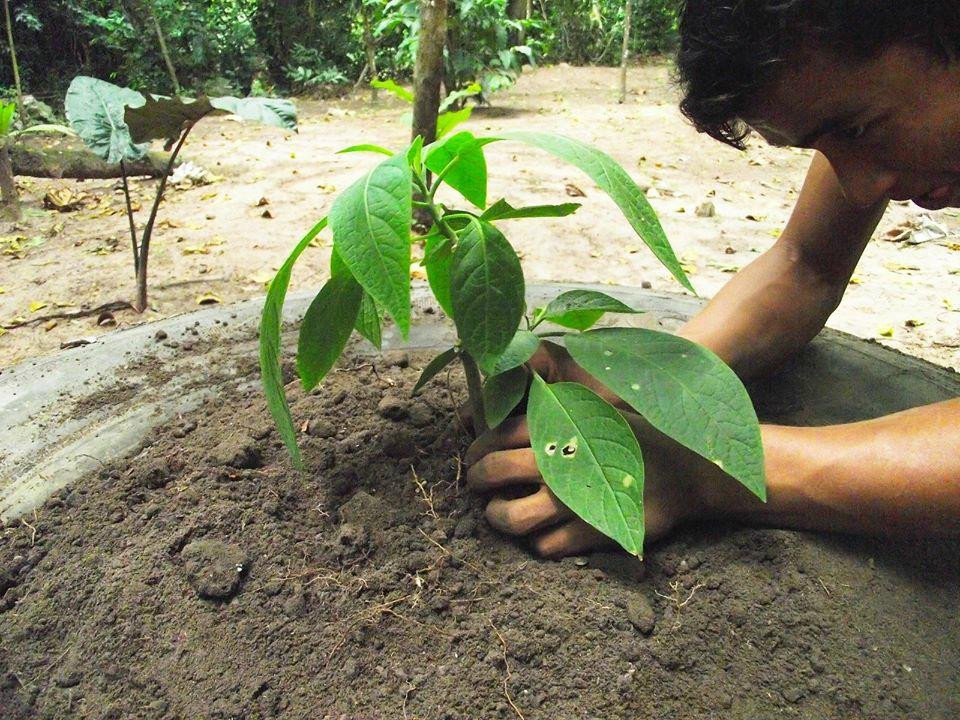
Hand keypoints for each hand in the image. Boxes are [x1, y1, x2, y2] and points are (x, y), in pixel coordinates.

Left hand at [463, 342, 715, 557]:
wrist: (686, 469)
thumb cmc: (634, 435)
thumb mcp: (594, 410)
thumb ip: (555, 408)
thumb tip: (513, 398)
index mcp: (558, 425)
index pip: (495, 436)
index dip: (476, 450)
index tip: (472, 459)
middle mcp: (559, 461)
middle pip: (492, 473)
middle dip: (476, 480)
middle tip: (477, 484)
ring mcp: (573, 500)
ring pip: (511, 517)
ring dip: (497, 517)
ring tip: (498, 513)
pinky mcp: (591, 532)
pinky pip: (545, 546)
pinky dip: (536, 541)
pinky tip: (539, 532)